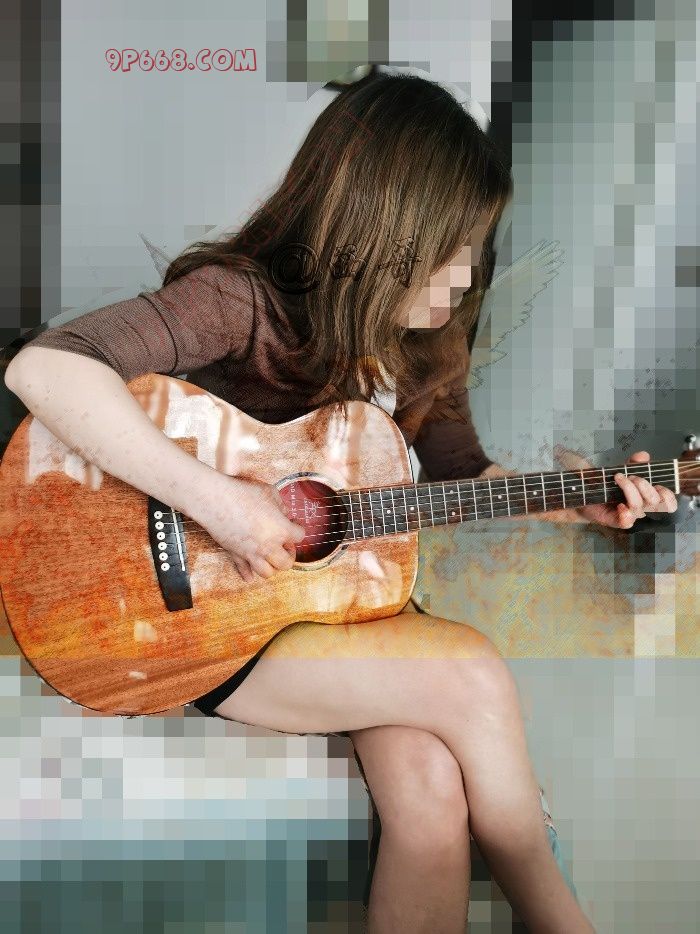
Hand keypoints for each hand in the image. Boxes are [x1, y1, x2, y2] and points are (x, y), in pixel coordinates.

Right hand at [187, 472, 305, 581]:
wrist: (216, 499)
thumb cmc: (243, 493)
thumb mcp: (269, 492)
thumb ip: (280, 505)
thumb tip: (284, 513)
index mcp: (281, 530)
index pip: (300, 536)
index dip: (298, 528)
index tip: (294, 523)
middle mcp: (269, 546)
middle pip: (286, 563)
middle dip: (288, 554)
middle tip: (284, 544)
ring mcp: (251, 553)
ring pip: (267, 573)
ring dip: (271, 566)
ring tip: (269, 556)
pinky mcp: (236, 554)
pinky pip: (244, 571)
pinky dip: (248, 574)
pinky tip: (250, 575)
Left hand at [554, 446, 677, 528]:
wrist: (583, 492)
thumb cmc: (606, 483)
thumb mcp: (621, 469)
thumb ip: (633, 464)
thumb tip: (644, 456)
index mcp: (647, 496)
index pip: (667, 502)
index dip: (667, 495)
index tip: (659, 485)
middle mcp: (641, 507)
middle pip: (654, 503)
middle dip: (645, 486)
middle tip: (631, 476)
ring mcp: (629, 515)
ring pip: (639, 508)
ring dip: (631, 491)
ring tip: (619, 479)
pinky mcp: (615, 521)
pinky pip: (627, 522)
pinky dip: (625, 514)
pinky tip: (619, 505)